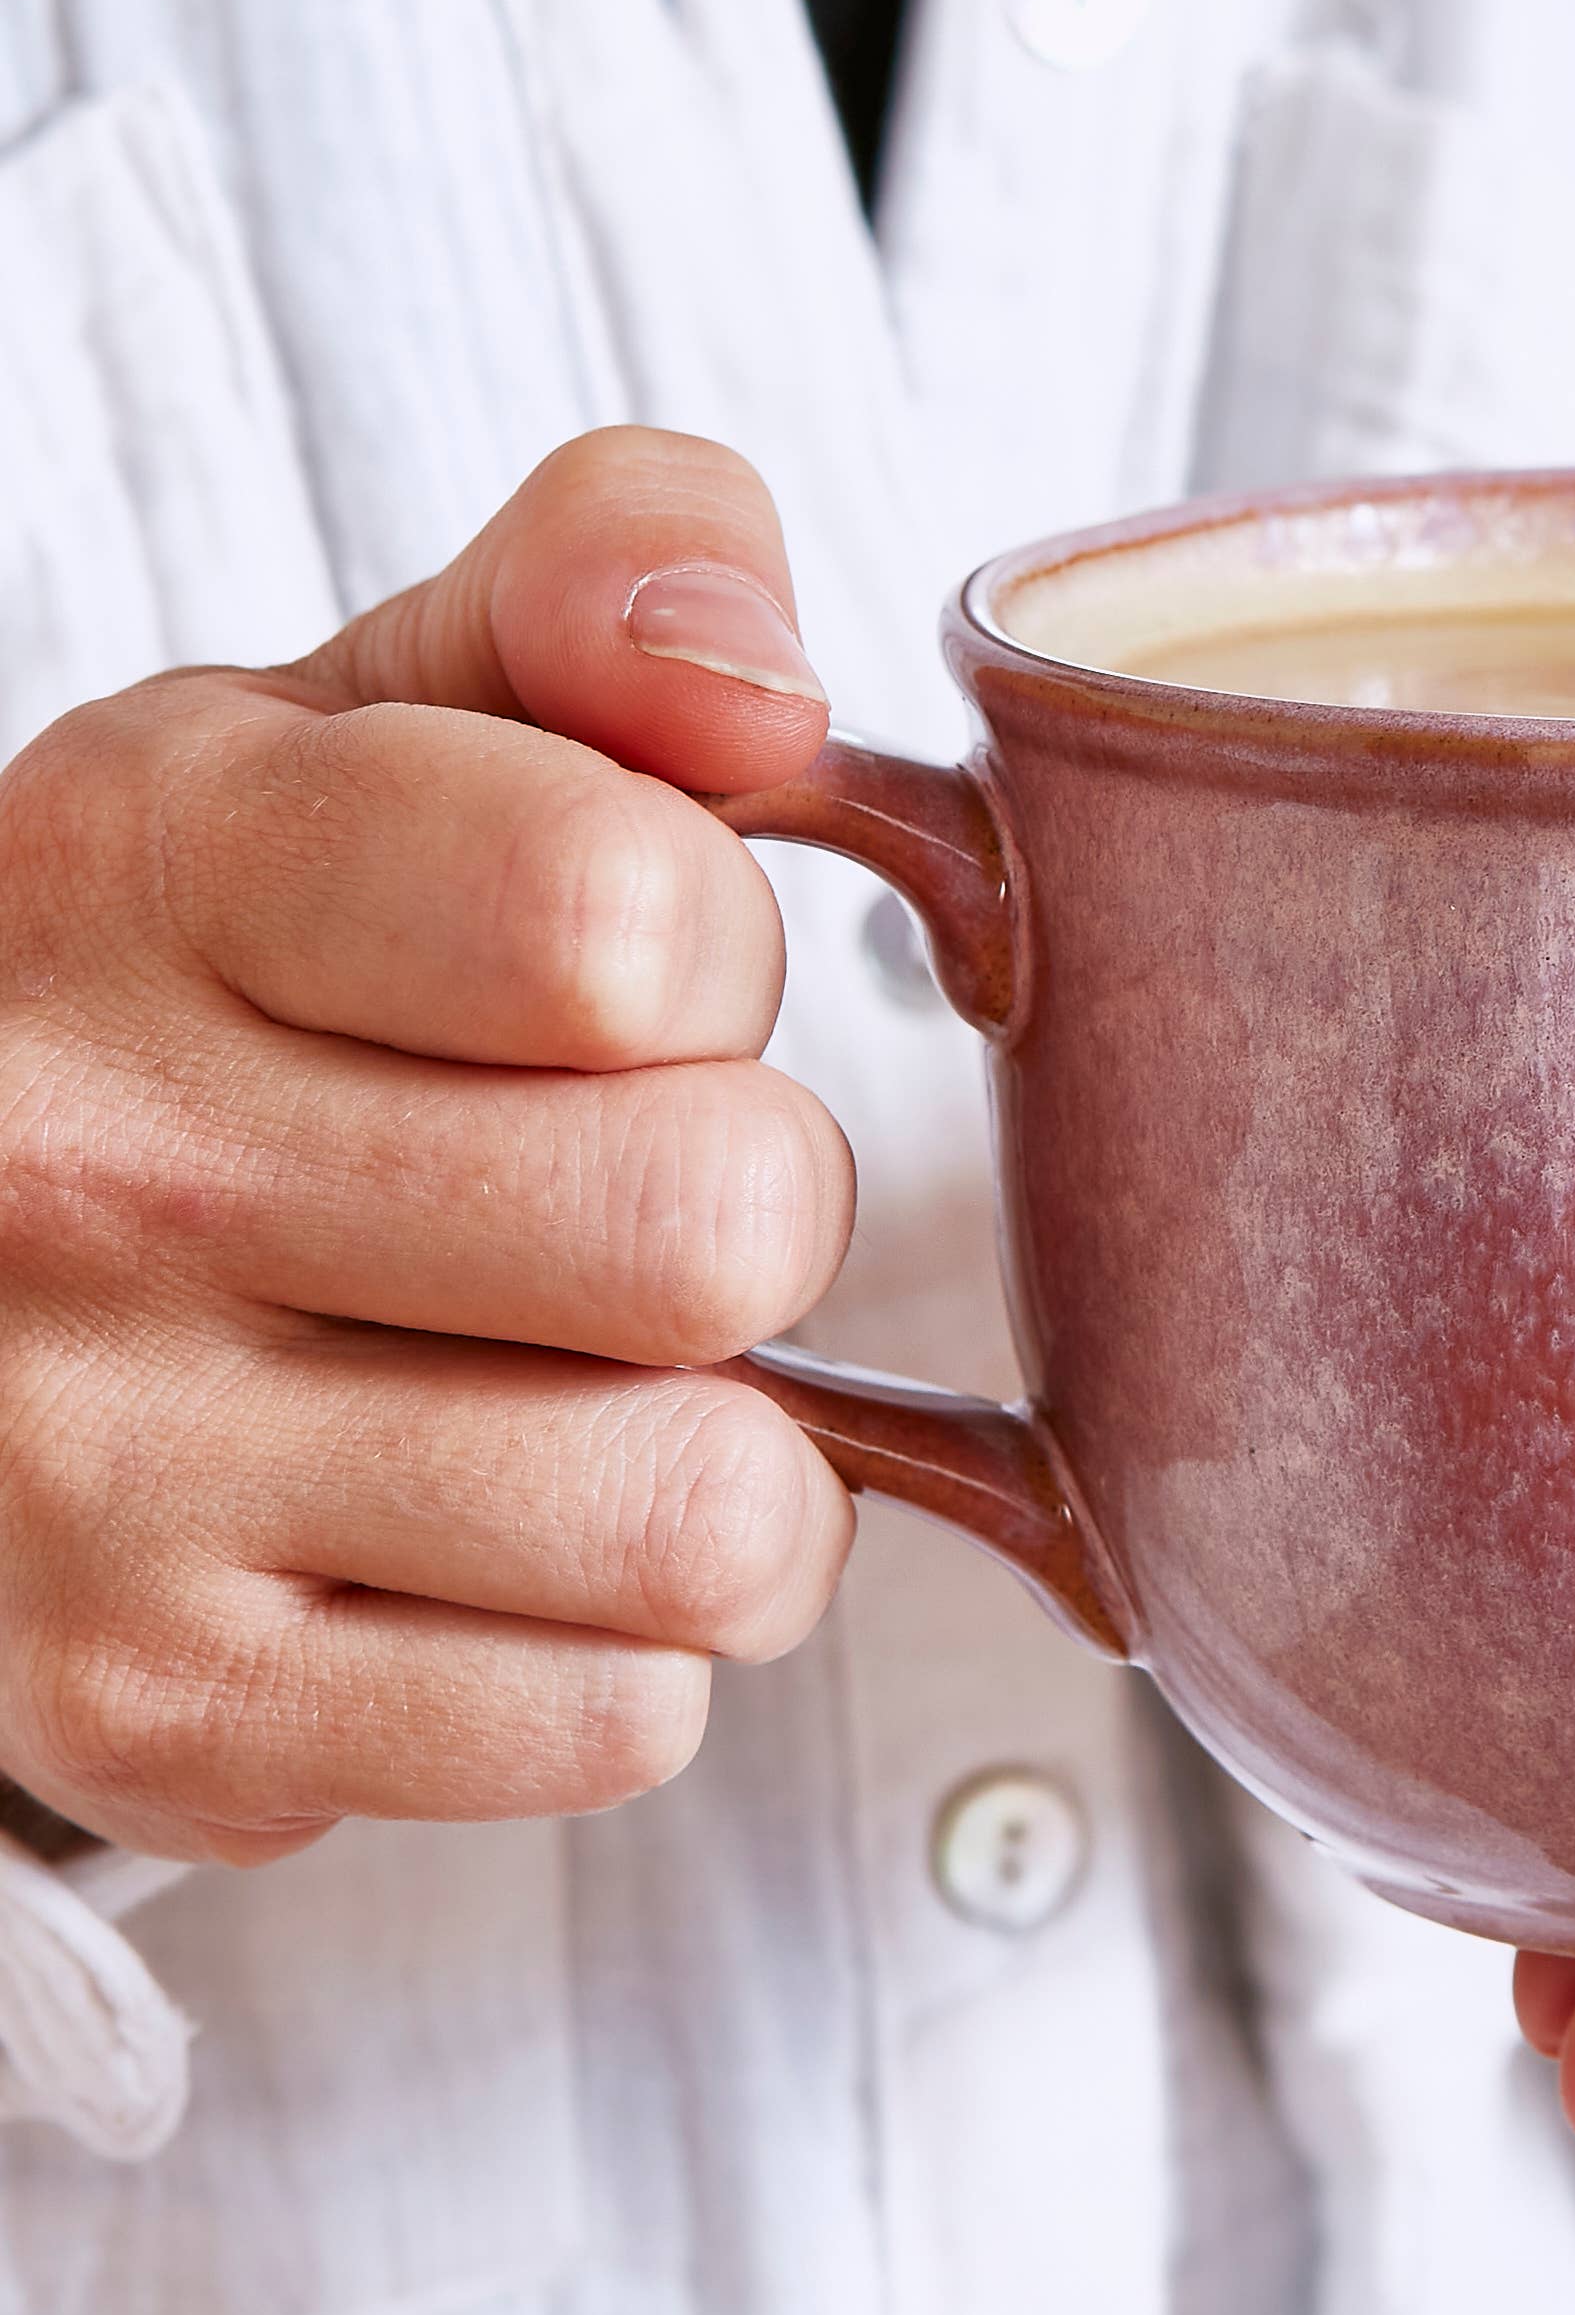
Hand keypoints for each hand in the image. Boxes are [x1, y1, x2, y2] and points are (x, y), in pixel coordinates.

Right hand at [0, 432, 858, 1860]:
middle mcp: (82, 1170)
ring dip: (727, 1459)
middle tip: (613, 1195)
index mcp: (149, 866)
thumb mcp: (369, 723)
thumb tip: (751, 675)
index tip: (628, 971)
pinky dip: (618, 1644)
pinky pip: (619, 1720)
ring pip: (711, 1515)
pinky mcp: (162, 1721)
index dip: (716, 950)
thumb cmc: (210, 985)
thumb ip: (601, 593)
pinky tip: (493, 1544)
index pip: (627, 915)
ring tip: (579, 1382)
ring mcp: (98, 1474)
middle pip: (723, 1226)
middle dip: (746, 1211)